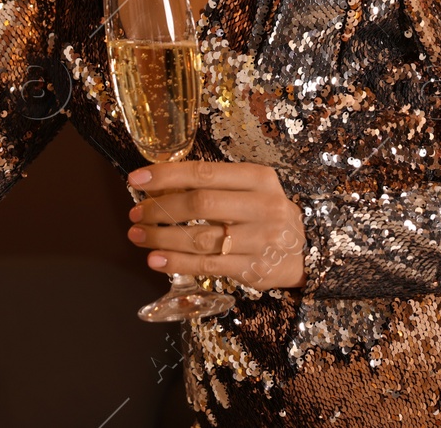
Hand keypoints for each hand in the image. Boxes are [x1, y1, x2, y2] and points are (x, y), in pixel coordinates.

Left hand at [126, 160, 305, 291]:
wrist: (305, 252)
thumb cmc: (265, 216)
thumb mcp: (252, 190)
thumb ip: (215, 186)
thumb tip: (160, 185)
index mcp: (259, 178)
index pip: (204, 172)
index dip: (166, 175)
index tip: (136, 180)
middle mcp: (263, 206)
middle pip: (201, 204)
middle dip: (161, 209)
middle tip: (136, 214)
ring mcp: (260, 239)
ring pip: (200, 238)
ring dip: (162, 238)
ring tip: (138, 236)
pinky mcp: (254, 269)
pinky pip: (207, 266)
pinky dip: (177, 263)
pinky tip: (155, 260)